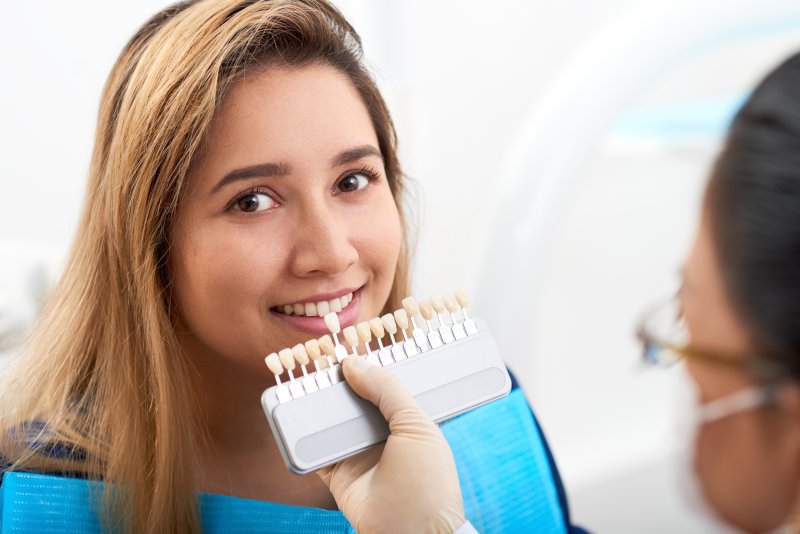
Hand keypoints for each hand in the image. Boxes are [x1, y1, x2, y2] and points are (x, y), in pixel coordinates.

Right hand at [317, 356, 464, 533]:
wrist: (414, 533)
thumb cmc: (427, 481)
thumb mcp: (416, 425)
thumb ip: (387, 390)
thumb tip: (354, 364)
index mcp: (408, 421)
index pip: (385, 386)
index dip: (369, 367)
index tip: (350, 344)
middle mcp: (382, 435)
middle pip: (356, 400)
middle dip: (340, 381)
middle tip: (321, 356)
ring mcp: (359, 454)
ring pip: (333, 420)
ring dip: (319, 403)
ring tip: (303, 375)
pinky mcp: (337, 474)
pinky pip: (315, 450)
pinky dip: (303, 435)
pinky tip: (295, 412)